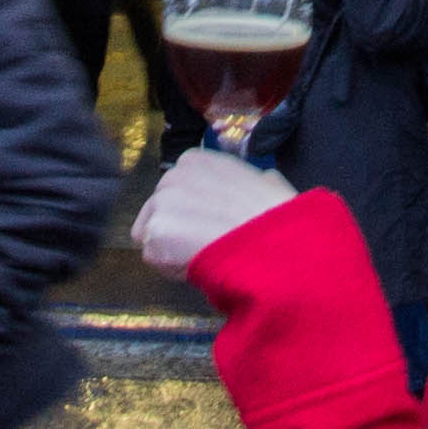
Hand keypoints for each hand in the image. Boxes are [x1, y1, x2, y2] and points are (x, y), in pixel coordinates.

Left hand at [136, 146, 297, 275]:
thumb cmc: (275, 215)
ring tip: (207, 255)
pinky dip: (172, 268)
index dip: (195, 214)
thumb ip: (252, 180)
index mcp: (195, 160)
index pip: (178, 191)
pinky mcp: (153, 232)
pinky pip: (156, 259)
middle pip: (162, 212)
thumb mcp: (268, 183)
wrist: (270, 240)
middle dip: (179, 230)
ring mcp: (159, 202)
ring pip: (156, 236)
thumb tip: (263, 182)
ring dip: (174, 250)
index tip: (213, 226)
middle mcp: (171, 174)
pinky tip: (198, 264)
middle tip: (209, 245)